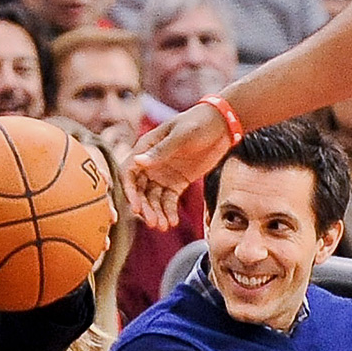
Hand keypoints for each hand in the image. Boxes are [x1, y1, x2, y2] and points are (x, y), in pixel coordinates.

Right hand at [124, 104, 235, 230]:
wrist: (222, 125)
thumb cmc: (198, 123)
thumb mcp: (181, 136)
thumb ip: (160, 151)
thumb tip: (138, 162)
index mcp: (146, 147)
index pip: (129, 172)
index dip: (130, 191)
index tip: (136, 208)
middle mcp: (151, 162)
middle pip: (140, 189)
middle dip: (145, 207)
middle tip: (153, 223)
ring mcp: (164, 173)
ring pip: (153, 198)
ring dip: (156, 212)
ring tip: (164, 226)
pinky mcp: (177, 181)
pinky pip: (169, 200)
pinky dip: (169, 211)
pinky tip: (173, 222)